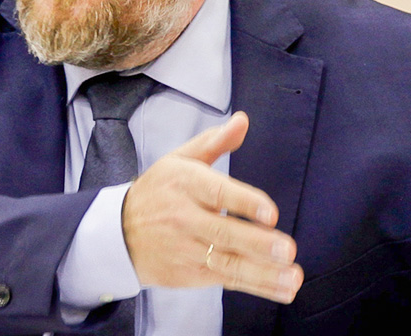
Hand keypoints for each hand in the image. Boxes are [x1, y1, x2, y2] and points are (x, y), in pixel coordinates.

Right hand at [122, 111, 303, 303]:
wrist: (118, 233)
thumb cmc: (158, 191)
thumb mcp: (179, 160)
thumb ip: (215, 141)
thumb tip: (243, 121)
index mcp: (184, 183)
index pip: (216, 192)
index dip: (244, 202)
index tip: (271, 214)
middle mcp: (184, 217)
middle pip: (222, 232)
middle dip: (257, 244)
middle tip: (287, 250)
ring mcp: (186, 249)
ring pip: (227, 262)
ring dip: (263, 274)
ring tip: (292, 278)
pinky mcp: (189, 274)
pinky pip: (226, 279)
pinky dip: (256, 285)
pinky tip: (283, 290)